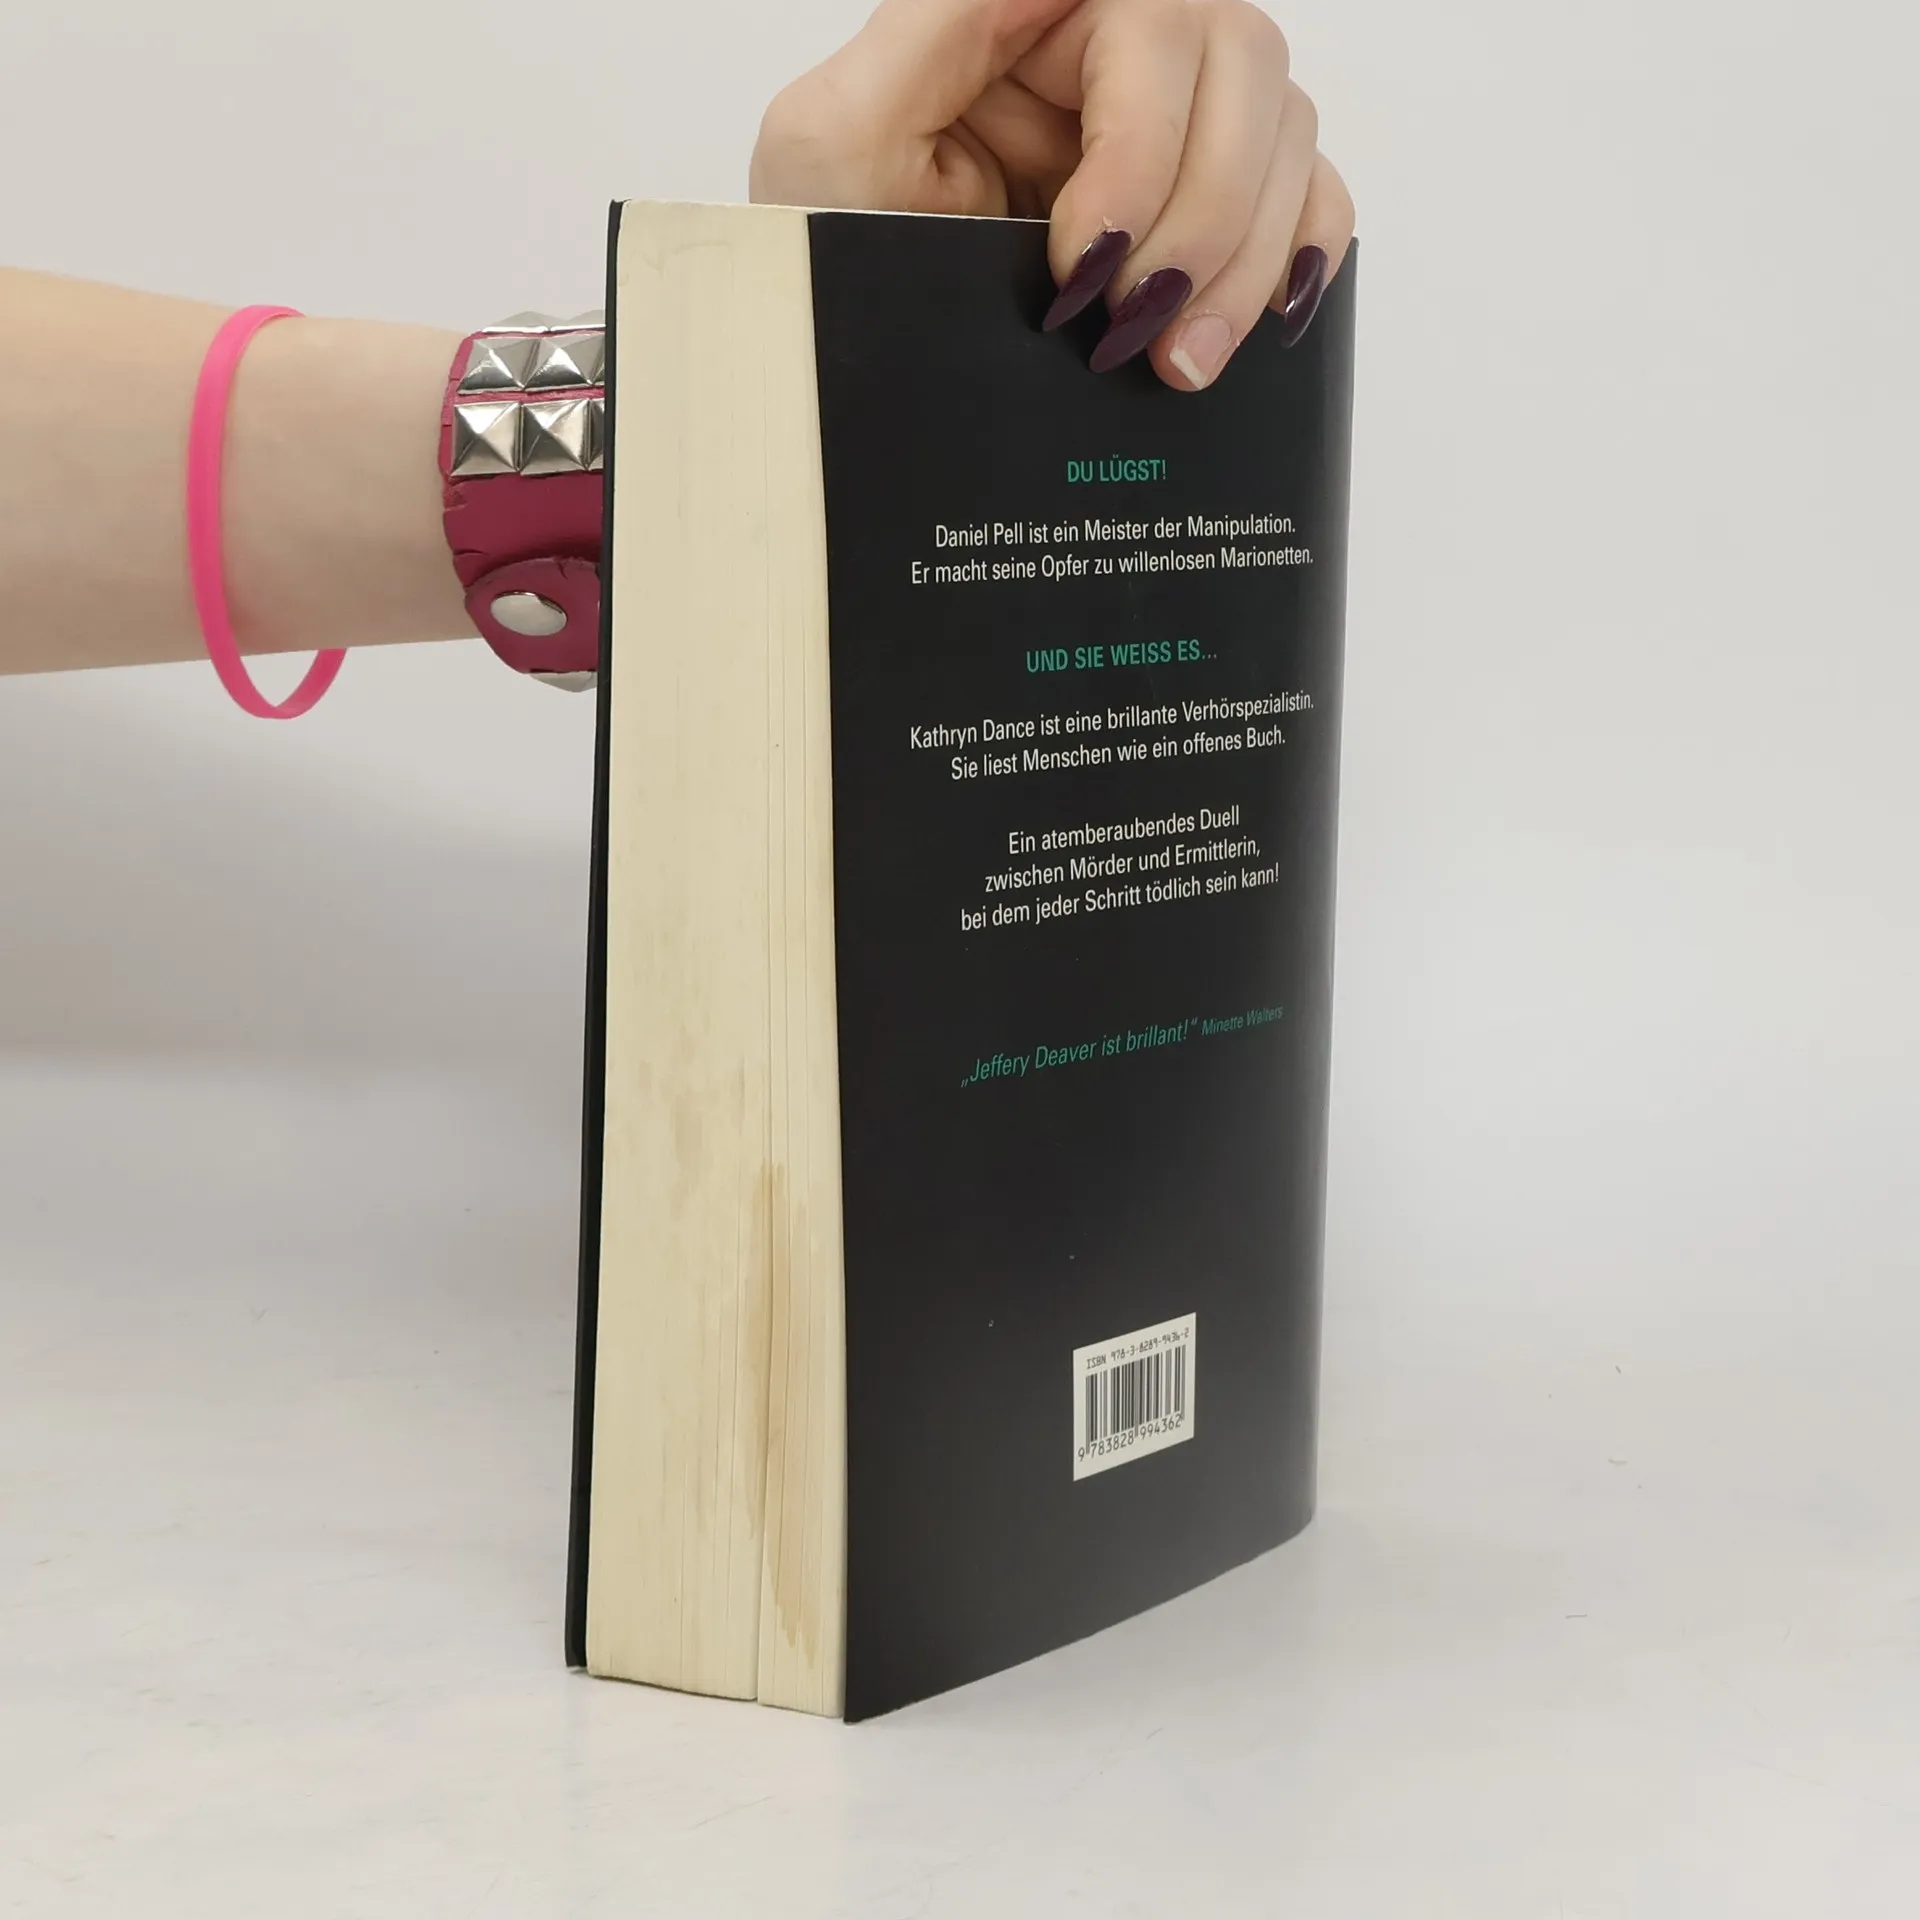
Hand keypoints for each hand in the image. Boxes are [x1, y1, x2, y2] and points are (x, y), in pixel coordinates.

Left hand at [750, 0, 1352, 388]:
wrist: (850, 347)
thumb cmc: (826, 242)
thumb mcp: (837, 135)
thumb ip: (938, 27)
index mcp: (1036, 8)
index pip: (1153, 27)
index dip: (1139, 153)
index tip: (1082, 266)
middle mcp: (1117, 47)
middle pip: (1243, 70)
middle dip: (1200, 222)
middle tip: (1133, 330)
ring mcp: (1176, 120)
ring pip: (1285, 137)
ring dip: (1247, 261)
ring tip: (1179, 362)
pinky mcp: (1211, 197)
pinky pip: (1310, 191)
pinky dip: (1302, 254)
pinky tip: (1258, 323)